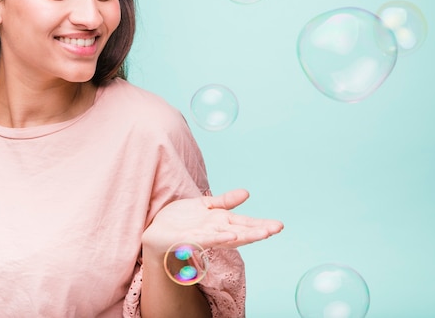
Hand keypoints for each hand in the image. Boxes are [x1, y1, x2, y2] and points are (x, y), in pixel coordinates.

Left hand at [142, 189, 282, 255]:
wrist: (155, 229)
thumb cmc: (181, 220)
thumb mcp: (205, 205)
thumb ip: (225, 201)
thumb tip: (247, 193)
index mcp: (220, 223)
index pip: (245, 224)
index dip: (261, 224)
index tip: (279, 225)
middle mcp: (215, 232)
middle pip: (241, 232)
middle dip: (259, 231)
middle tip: (277, 229)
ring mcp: (203, 237)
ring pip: (228, 238)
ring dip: (245, 236)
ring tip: (262, 233)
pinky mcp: (188, 240)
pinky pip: (206, 240)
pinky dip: (219, 238)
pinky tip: (231, 236)